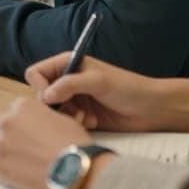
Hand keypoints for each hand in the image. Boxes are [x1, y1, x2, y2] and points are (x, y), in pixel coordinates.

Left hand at [0, 95, 92, 188]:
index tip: (34, 131)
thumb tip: (41, 122)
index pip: (18, 110)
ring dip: (13, 152)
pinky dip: (10, 168)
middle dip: (18, 136)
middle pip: (8, 127)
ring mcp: (0, 143)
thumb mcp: (63, 117)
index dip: (28, 122)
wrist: (74, 169)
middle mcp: (6, 121)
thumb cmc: (73, 143)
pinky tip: (26, 172)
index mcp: (22, 105)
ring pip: (3, 146)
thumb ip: (44, 115)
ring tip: (32, 162)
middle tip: (34, 147)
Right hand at [25, 54, 188, 132]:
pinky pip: (65, 122)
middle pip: (41, 94)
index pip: (37, 72)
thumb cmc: (129, 88)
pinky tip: (91, 123)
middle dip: (54, 106)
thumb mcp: (99, 81)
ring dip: (65, 116)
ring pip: (52, 111)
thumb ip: (70, 84)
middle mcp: (68, 80)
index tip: (51, 98)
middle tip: (72, 111)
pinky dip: (75, 124)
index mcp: (69, 64)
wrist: (152, 109)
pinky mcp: (81, 115)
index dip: (39, 86)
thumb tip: (46, 96)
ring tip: (84, 118)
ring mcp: (74, 99)